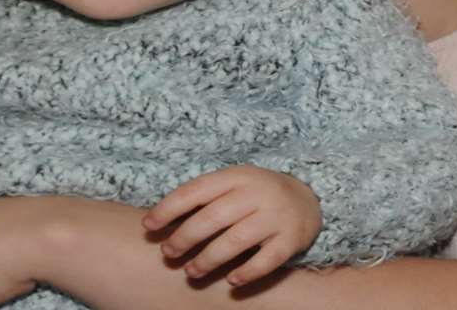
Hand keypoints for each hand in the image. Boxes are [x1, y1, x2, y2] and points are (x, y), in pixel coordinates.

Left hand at [144, 165, 320, 286]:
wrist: (308, 199)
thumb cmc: (255, 196)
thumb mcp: (232, 185)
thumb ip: (202, 199)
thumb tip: (156, 221)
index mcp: (238, 176)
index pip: (197, 190)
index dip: (169, 209)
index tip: (148, 227)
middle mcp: (258, 193)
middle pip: (213, 217)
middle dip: (185, 238)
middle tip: (168, 254)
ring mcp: (277, 215)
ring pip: (236, 240)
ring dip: (209, 259)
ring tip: (192, 272)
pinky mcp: (292, 238)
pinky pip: (267, 260)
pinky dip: (248, 272)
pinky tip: (232, 281)